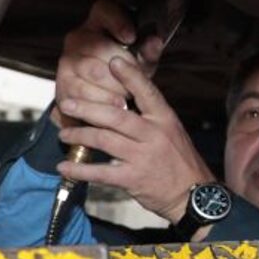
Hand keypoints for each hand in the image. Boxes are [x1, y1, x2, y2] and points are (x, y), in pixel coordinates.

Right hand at [52, 0, 167, 128]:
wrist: (99, 104)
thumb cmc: (122, 76)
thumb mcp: (139, 63)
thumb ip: (148, 53)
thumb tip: (155, 41)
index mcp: (97, 24)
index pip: (104, 10)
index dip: (117, 21)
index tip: (131, 38)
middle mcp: (77, 38)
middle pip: (101, 47)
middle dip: (123, 68)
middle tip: (135, 82)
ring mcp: (66, 61)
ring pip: (94, 72)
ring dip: (115, 87)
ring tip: (127, 96)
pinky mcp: (61, 84)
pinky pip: (83, 92)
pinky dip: (102, 101)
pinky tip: (113, 105)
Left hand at [57, 56, 213, 223]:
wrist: (194, 196)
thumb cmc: (179, 161)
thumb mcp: (171, 131)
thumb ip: (149, 117)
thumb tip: (123, 101)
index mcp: (164, 119)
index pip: (147, 91)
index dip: (130, 75)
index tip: (113, 62)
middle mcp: (153, 134)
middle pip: (115, 115)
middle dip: (87, 108)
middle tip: (67, 103)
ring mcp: (142, 156)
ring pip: (103, 139)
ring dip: (79, 134)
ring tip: (65, 132)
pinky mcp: (132, 178)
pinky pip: (100, 172)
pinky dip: (79, 169)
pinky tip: (65, 167)